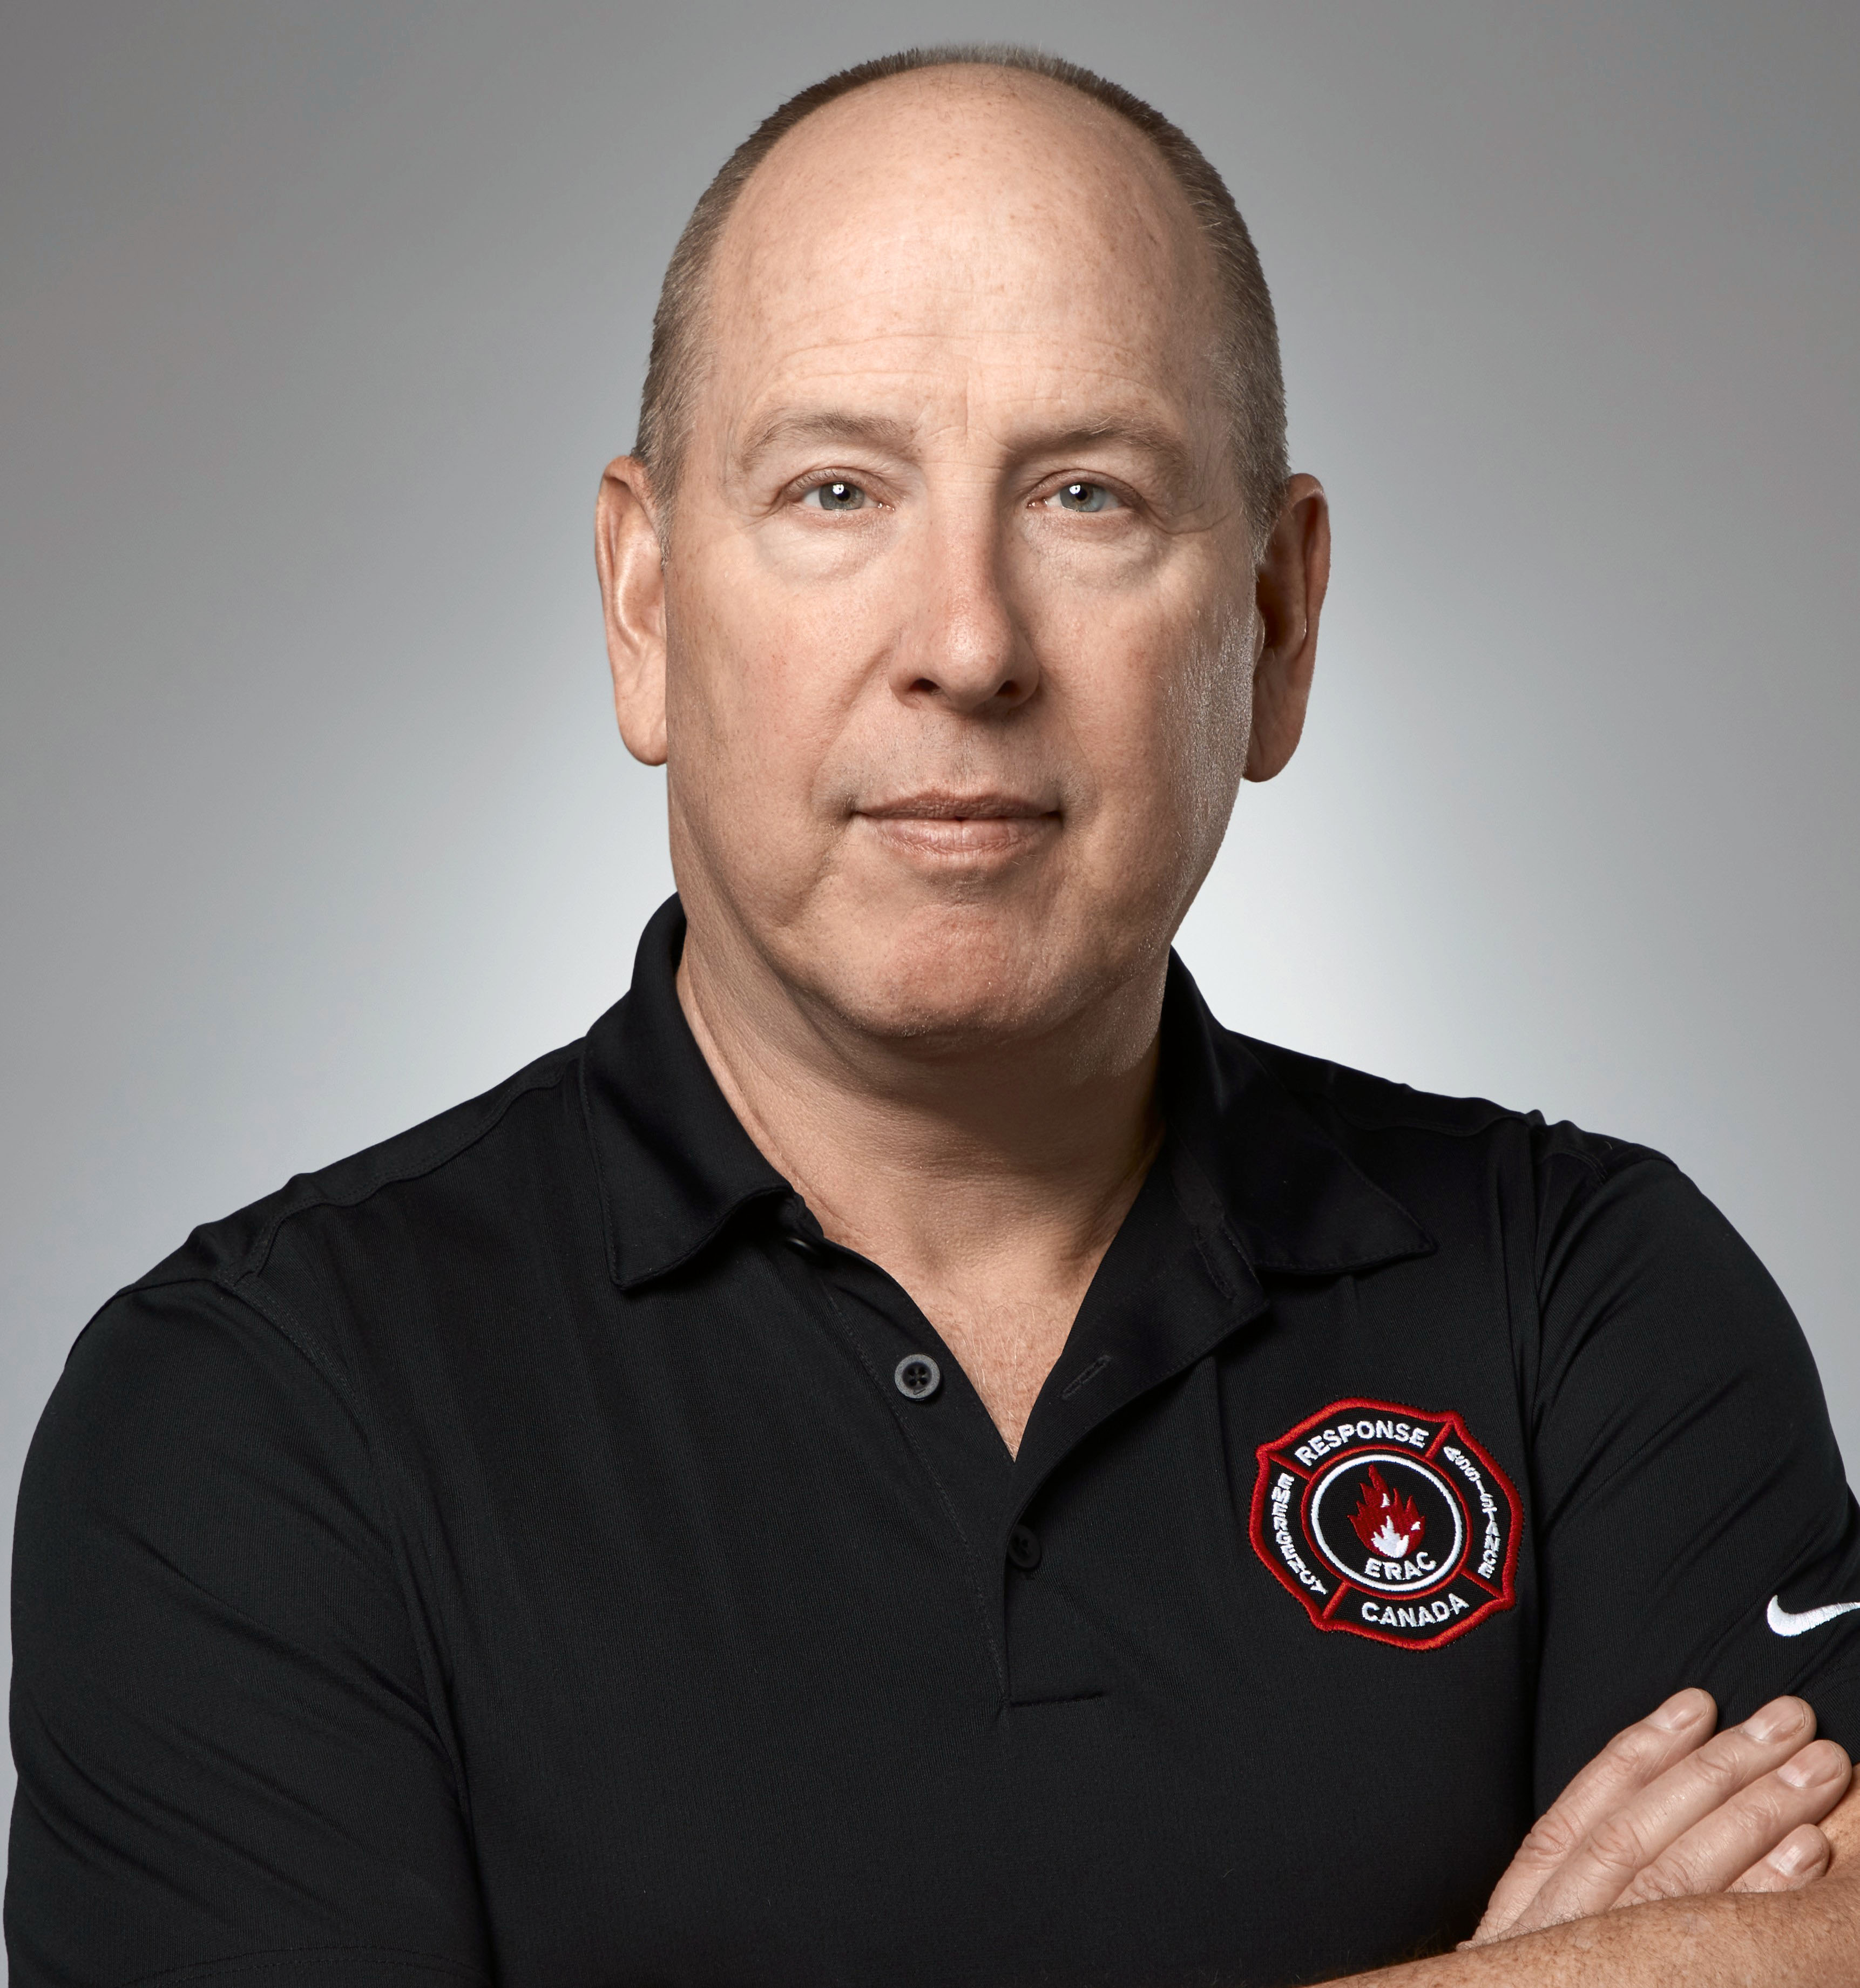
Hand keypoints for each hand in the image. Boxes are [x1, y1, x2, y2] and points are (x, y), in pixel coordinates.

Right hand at [1465, 1688, 1851, 1946]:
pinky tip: (1809, 1855)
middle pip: (1647, 1836)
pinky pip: (1716, 1945)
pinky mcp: (1655, 1987)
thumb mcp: (1523, 1960)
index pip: (1583, 1817)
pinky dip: (1767, 1893)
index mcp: (1527, 1922)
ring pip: (1686, 1877)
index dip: (1637, 1752)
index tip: (1694, 1703)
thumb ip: (1563, 1909)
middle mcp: (1562, 1941)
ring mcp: (1609, 1969)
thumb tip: (1640, 1819)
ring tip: (1819, 1770)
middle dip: (1722, 1769)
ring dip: (1759, 1813)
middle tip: (1789, 1721)